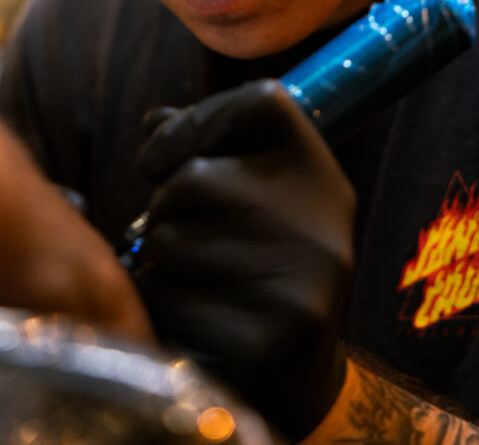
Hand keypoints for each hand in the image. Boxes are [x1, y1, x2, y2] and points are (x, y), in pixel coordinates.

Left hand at [134, 79, 355, 441]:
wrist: (295, 375)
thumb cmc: (255, 261)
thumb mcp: (250, 191)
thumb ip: (203, 147)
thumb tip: (155, 123)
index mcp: (319, 171)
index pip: (258, 102)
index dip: (193, 125)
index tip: (164, 160)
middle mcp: (324, 218)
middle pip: (193, 179)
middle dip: (164, 209)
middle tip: (183, 237)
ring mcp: (303, 278)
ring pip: (170, 239)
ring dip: (158, 261)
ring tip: (194, 277)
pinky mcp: (271, 337)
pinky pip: (167, 299)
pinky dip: (161, 306)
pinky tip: (196, 316)